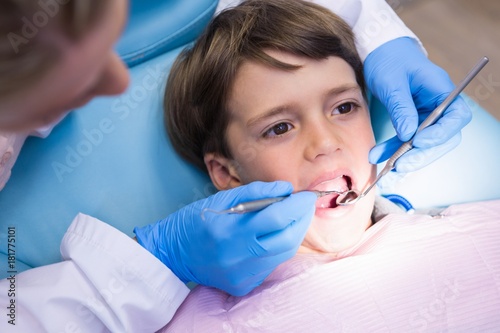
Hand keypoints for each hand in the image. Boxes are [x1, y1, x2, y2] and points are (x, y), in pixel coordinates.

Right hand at [134, 181, 315, 295]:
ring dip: (293, 234)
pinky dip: (277, 248)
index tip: (307, 195)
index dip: (297, 205)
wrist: (173, 253)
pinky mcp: (242, 285)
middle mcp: (236, 256)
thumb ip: (256, 192)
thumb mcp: (221, 199)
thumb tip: (286, 189)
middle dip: (302, 220)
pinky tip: (273, 236)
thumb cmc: (197, 220)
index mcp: (229, 230)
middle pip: (287, 240)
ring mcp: (240, 275)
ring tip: (292, 218)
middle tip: (305, 206)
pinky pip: (270, 265)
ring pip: (283, 254)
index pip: (276, 217)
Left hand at [364, 37, 471, 171]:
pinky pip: (407, 140)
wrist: (380, 51)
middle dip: (421, 154)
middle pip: (442, 137)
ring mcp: (426, 114)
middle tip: (400, 165)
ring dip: (404, 156)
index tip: (418, 142)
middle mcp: (438, 104)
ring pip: (423, 143)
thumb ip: (401, 107)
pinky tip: (377, 156)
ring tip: (385, 166)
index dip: (441, 134)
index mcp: (441, 90)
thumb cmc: (389, 59)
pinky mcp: (413, 120)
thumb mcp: (391, 82)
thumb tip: (408, 134)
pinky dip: (393, 149)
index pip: (456, 117)